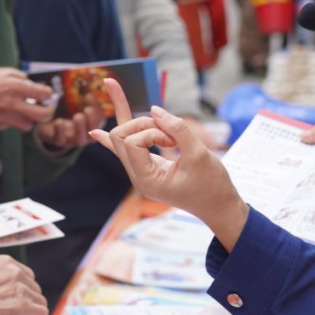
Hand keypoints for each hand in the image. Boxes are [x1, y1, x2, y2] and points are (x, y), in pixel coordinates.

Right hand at [0, 67, 54, 131]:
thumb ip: (16, 76)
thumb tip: (28, 81)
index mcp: (15, 87)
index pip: (44, 94)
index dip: (48, 93)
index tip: (46, 93)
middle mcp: (13, 105)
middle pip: (43, 115)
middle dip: (47, 111)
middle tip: (45, 107)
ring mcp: (5, 118)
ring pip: (28, 126)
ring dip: (28, 119)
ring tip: (23, 111)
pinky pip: (10, 126)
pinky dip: (10, 121)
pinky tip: (2, 112)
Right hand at [0, 255, 48, 314]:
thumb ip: (2, 277)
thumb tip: (14, 289)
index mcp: (5, 261)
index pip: (27, 275)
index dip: (21, 289)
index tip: (11, 298)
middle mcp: (15, 271)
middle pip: (35, 288)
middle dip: (26, 300)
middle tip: (10, 308)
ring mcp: (21, 288)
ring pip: (40, 301)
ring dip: (30, 310)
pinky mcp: (24, 305)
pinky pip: (42, 312)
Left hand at [34, 100, 107, 150]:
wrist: (46, 123)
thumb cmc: (64, 111)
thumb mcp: (73, 103)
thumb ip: (81, 96)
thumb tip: (87, 87)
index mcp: (90, 124)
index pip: (100, 119)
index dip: (98, 109)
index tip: (89, 96)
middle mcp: (83, 134)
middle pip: (95, 130)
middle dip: (92, 121)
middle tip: (87, 110)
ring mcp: (71, 140)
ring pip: (80, 140)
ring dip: (80, 128)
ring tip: (77, 117)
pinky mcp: (57, 141)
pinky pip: (61, 140)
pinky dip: (60, 131)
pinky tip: (59, 122)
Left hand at [89, 79, 247, 251]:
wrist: (220, 206)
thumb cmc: (213, 185)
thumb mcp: (199, 155)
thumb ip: (178, 130)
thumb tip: (154, 109)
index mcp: (147, 181)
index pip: (131, 143)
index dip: (152, 132)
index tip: (175, 141)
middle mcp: (138, 177)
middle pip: (120, 138)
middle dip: (141, 124)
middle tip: (169, 129)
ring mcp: (141, 172)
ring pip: (123, 139)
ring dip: (137, 123)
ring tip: (144, 108)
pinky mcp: (148, 167)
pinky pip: (128, 149)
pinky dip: (113, 138)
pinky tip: (94, 131)